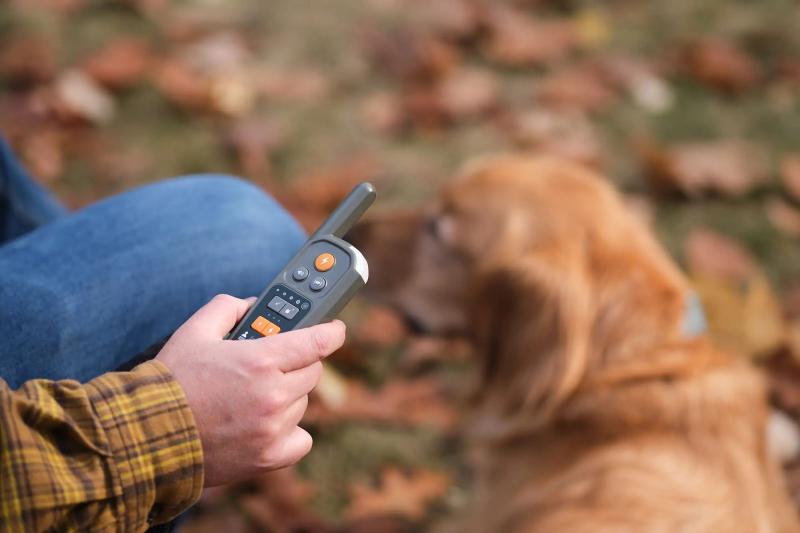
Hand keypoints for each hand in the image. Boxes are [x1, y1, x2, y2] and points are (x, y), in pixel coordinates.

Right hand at [157, 294, 344, 486]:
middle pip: (313, 371)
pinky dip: (289, 431)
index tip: (334, 329)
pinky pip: (301, 438)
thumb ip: (227, 308)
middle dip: (298, 362)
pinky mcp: (270, 457)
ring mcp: (273, 429)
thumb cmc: (170, 382)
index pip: (319, 341)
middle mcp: (274, 395)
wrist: (147, 437)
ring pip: (302, 403)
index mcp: (261, 360)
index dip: (331, 331)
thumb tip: (252, 306)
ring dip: (287, 395)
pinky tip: (265, 424)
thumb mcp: (194, 331)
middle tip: (273, 363)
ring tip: (252, 395)